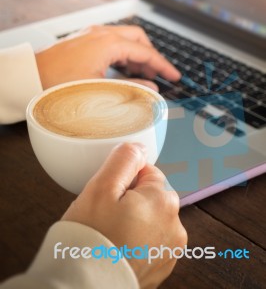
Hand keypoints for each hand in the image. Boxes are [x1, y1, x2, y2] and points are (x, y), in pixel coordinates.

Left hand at [35, 25, 180, 89]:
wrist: (30, 76)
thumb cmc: (58, 82)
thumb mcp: (99, 89)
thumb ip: (130, 88)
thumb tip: (151, 88)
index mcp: (108, 43)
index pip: (145, 52)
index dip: (162, 65)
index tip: (174, 76)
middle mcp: (102, 33)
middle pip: (138, 39)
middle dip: (151, 56)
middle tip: (159, 74)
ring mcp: (92, 34)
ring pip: (125, 39)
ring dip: (137, 55)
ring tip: (143, 75)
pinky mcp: (85, 39)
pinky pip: (112, 42)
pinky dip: (123, 54)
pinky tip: (123, 69)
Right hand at [62, 143, 186, 288]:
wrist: (86, 286)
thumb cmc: (92, 239)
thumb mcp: (102, 187)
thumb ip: (124, 159)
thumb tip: (139, 147)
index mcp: (164, 200)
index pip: (147, 172)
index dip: (123, 180)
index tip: (108, 195)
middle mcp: (175, 224)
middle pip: (149, 196)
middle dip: (129, 200)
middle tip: (106, 215)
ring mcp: (170, 248)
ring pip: (149, 218)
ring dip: (133, 221)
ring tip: (111, 234)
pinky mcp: (162, 266)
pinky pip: (149, 241)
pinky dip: (135, 241)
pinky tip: (117, 248)